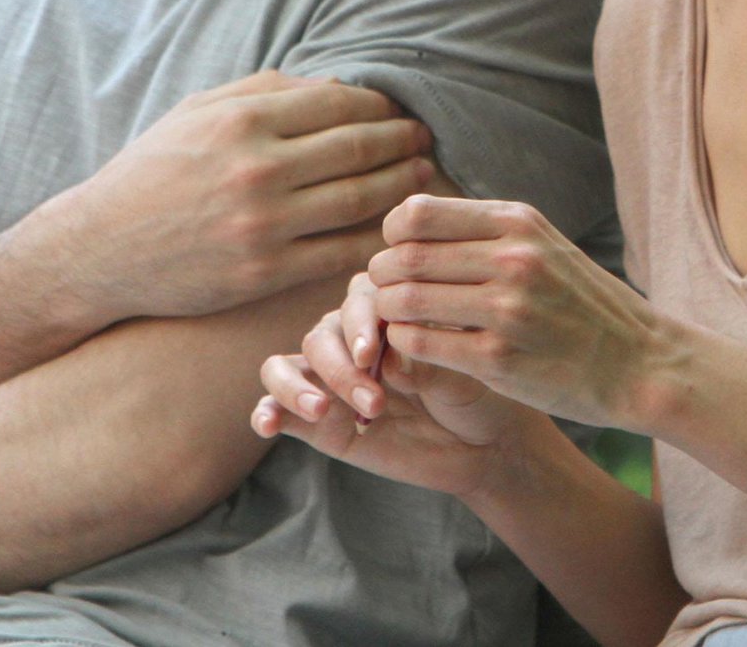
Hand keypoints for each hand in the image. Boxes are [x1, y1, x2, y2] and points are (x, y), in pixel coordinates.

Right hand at [49, 71, 436, 323]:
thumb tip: (338, 85)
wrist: (99, 250)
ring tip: (423, 177)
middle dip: (402, 141)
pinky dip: (375, 239)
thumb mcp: (197, 113)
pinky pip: (339, 252)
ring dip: (401, 186)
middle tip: (426, 140)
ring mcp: (262, 224)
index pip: (337, 103)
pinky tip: (395, 229)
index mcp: (241, 120)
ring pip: (359, 199)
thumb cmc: (151, 173)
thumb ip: (267, 91)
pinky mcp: (263, 273)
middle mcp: (256, 169)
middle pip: (358, 148)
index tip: (399, 110)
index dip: (379, 105)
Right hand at [253, 271, 539, 498]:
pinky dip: (266, 410)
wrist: (479, 448)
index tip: (374, 353)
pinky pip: (274, 406)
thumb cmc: (475, 395)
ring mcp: (328, 379)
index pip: (357, 299)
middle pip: (321, 335)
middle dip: (341, 367)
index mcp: (386, 311)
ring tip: (321, 410)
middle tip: (375, 401)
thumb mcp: (462, 376)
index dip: (359, 322)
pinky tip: (269, 424)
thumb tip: (389, 359)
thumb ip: (426, 364)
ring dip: (297, 386)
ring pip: (286, 364)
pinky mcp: (315, 420)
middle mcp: (350, 338)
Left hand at [366, 195, 680, 430]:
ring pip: (405, 300)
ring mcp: (506, 310)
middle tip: (381, 289)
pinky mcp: (499, 359)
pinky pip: (421, 344)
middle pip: (405, 256)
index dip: (393, 235)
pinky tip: (411, 346)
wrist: (639, 363)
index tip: (398, 253)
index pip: (417, 213)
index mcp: (518, 222)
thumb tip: (411, 221)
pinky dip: (403, 344)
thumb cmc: (582, 303)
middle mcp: (512, 258)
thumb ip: (485, 230)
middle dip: (381, 274)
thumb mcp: (542, 244)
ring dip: (385, 310)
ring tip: (391, 318)